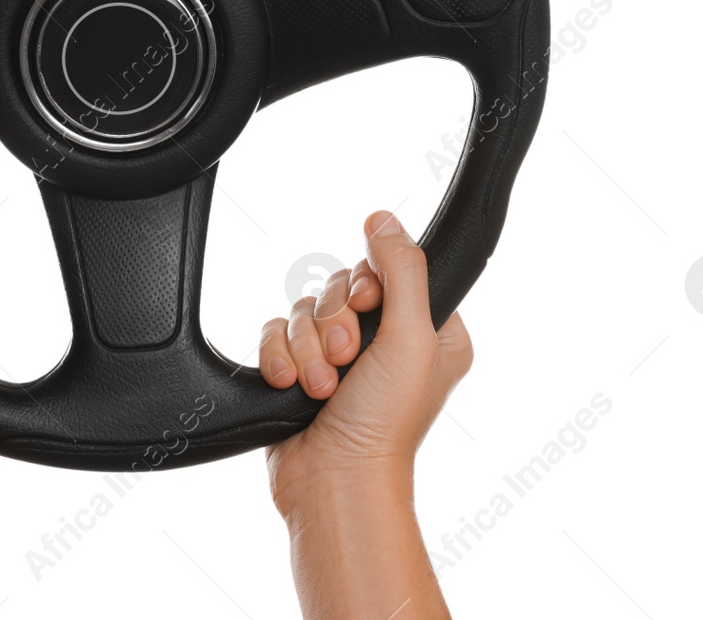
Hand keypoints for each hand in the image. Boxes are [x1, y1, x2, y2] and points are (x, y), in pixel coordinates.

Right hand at [257, 210, 471, 619]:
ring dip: (307, 348)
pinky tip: (287, 384)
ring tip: (320, 387)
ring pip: (304, 309)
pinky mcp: (299, 369)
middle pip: (341, 287)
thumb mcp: (411, 337)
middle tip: (346, 360)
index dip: (369, 284)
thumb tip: (383, 219)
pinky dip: (279, 356)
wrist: (334, 482)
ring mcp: (340, 357)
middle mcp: (386, 341)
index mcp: (428, 331)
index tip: (369, 308)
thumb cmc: (384, 425)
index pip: (388, 270)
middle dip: (334, 323)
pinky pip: (275, 332)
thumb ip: (402, 270)